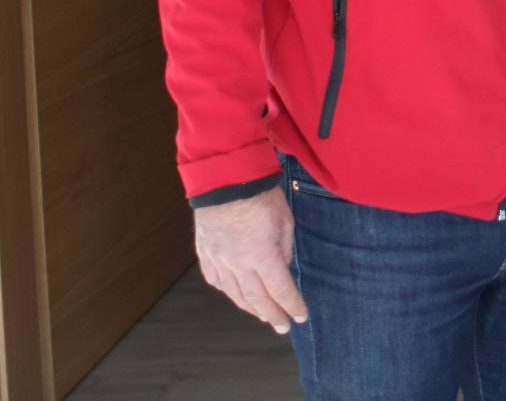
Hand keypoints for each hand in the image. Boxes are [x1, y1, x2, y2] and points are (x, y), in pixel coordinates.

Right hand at [193, 187, 306, 334]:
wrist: (226, 179)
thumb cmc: (261, 196)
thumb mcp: (285, 221)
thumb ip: (284, 250)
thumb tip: (282, 270)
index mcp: (261, 255)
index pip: (280, 289)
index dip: (291, 305)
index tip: (300, 316)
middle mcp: (237, 263)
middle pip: (257, 298)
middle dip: (272, 315)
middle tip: (282, 326)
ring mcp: (218, 260)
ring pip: (234, 294)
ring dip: (251, 308)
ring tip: (263, 315)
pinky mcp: (205, 253)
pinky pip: (216, 281)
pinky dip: (228, 291)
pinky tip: (237, 295)